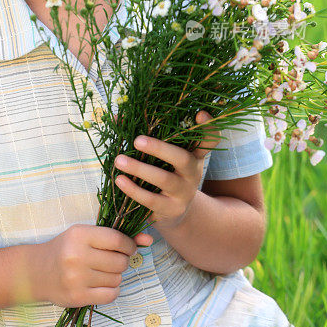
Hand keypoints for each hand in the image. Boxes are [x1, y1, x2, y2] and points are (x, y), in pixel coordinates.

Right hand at [39, 223, 152, 307]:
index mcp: (79, 235)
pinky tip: (100, 284)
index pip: (118, 240)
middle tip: (111, 261)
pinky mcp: (77, 296)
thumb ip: (118, 237)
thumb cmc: (66, 249)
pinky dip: (111, 290)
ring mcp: (76, 278)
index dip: (129, 245)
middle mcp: (77, 256)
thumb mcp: (87, 235)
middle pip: (120, 261)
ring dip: (115, 276)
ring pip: (116, 279)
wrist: (37, 271)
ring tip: (101, 272)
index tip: (127, 248)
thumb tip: (149, 240)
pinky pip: (111, 295)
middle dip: (121, 261)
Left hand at [113, 111, 220, 230]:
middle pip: (183, 158)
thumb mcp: (161, 156)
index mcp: (194, 154)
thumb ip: (145, 136)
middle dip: (160, 148)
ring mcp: (184, 192)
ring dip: (140, 169)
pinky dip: (134, 190)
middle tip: (137, 140)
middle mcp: (193, 172)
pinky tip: (120, 180)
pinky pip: (152, 200)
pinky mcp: (172, 209)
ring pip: (165, 180)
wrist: (173, 212)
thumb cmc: (164, 173)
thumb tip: (117, 118)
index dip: (208, 127)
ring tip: (119, 160)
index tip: (199, 114)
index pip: (209, 139)